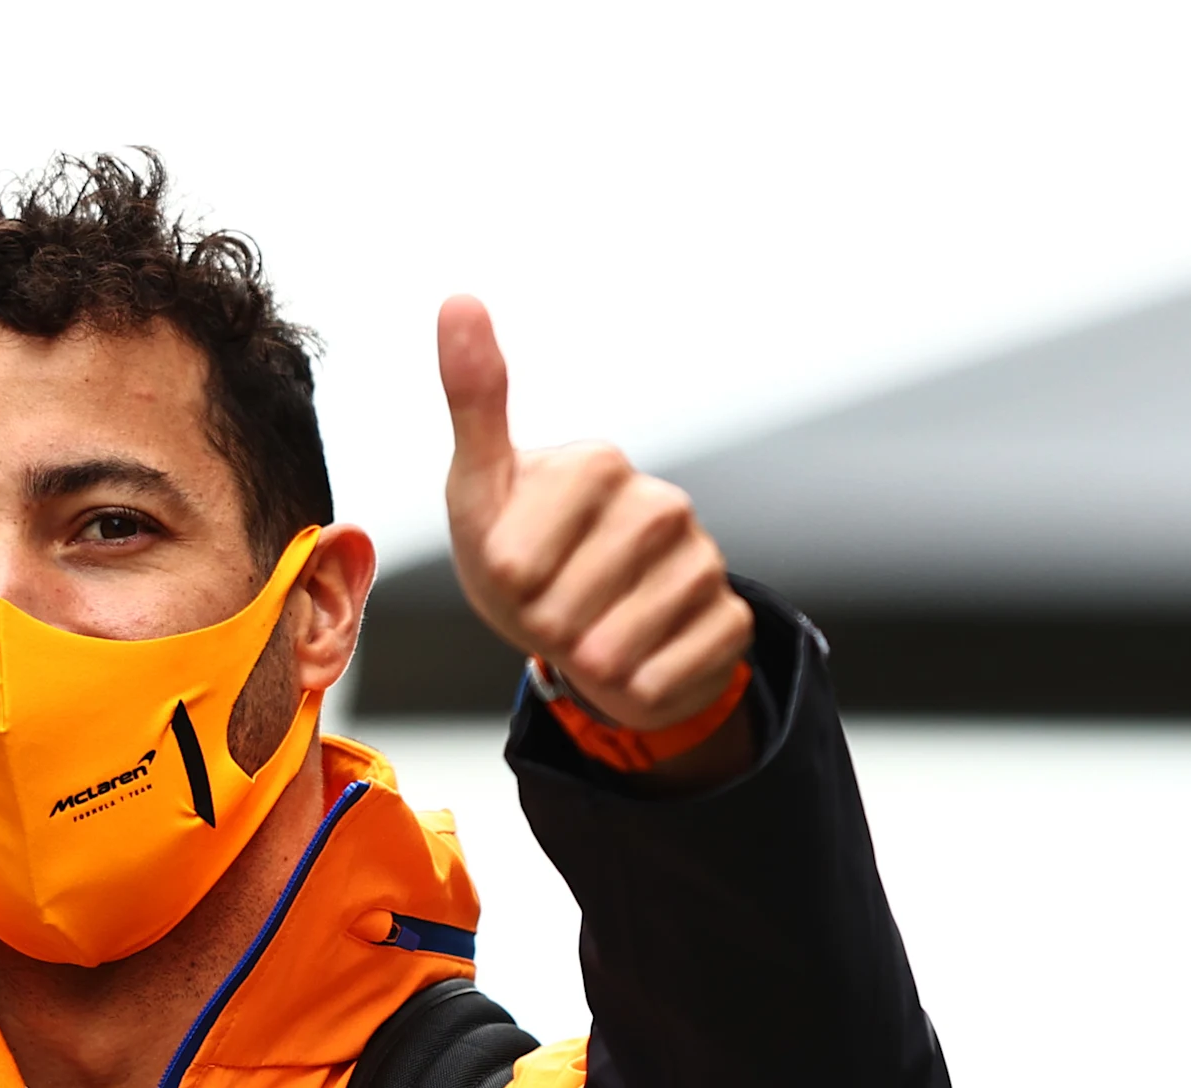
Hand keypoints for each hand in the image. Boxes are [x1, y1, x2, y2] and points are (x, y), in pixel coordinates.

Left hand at [438, 296, 754, 733]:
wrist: (591, 631)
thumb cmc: (527, 556)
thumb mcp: (481, 489)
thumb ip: (473, 401)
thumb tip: (459, 298)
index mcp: (598, 464)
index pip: (517, 560)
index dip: (504, 585)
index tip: (514, 572)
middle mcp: (662, 502)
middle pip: (569, 607)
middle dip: (545, 627)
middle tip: (552, 610)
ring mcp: (703, 560)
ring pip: (621, 644)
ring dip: (588, 660)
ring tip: (588, 637)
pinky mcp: (731, 618)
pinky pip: (673, 672)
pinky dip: (640, 686)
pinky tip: (634, 664)